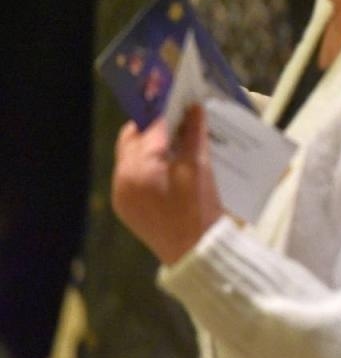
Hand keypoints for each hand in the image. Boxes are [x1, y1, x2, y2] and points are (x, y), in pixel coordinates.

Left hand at [111, 105, 223, 264]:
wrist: (196, 254)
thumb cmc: (200, 210)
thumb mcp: (200, 168)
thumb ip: (193, 135)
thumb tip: (194, 108)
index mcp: (138, 168)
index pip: (150, 128)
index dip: (167, 113)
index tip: (182, 103)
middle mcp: (122, 179)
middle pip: (132, 140)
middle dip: (154, 129)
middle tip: (179, 122)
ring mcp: (123, 196)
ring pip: (132, 158)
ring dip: (152, 148)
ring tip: (177, 146)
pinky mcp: (128, 208)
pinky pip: (134, 177)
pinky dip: (150, 168)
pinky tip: (171, 170)